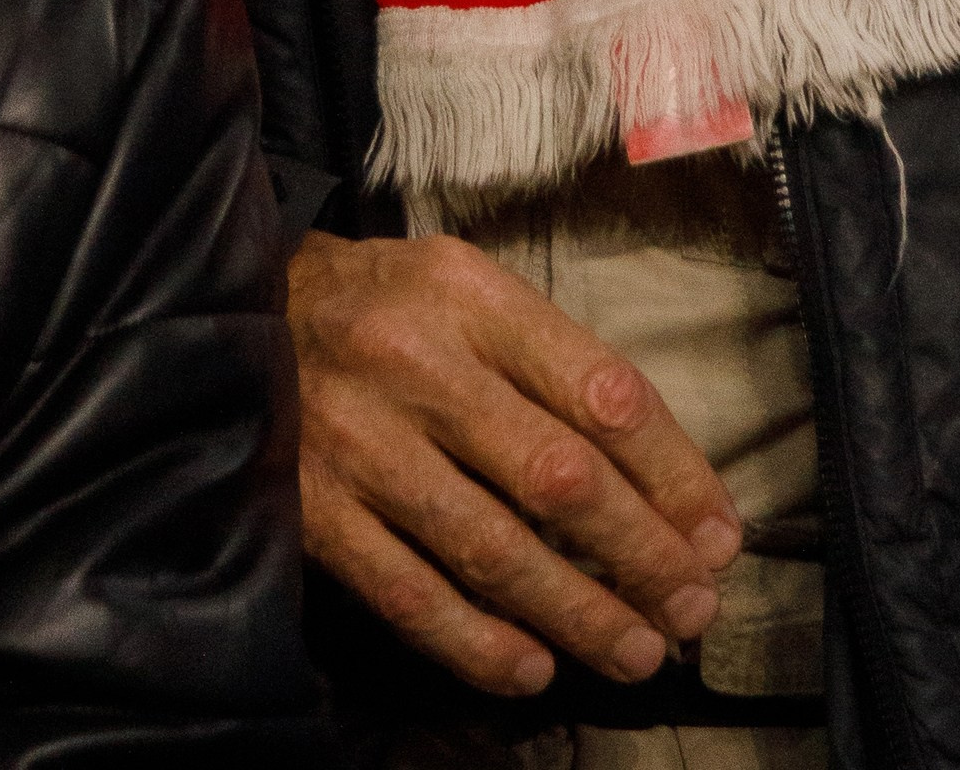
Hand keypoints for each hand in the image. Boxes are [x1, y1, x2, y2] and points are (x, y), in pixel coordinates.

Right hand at [289, 230, 742, 696]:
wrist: (243, 310)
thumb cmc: (388, 305)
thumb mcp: (470, 289)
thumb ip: (552, 363)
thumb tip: (659, 476)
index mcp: (473, 297)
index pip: (601, 390)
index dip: (673, 472)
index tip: (717, 531)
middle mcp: (420, 365)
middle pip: (558, 477)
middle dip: (641, 554)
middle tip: (694, 607)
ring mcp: (363, 444)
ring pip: (492, 548)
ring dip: (577, 612)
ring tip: (637, 651)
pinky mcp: (317, 513)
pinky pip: (410, 593)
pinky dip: (477, 642)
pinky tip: (532, 671)